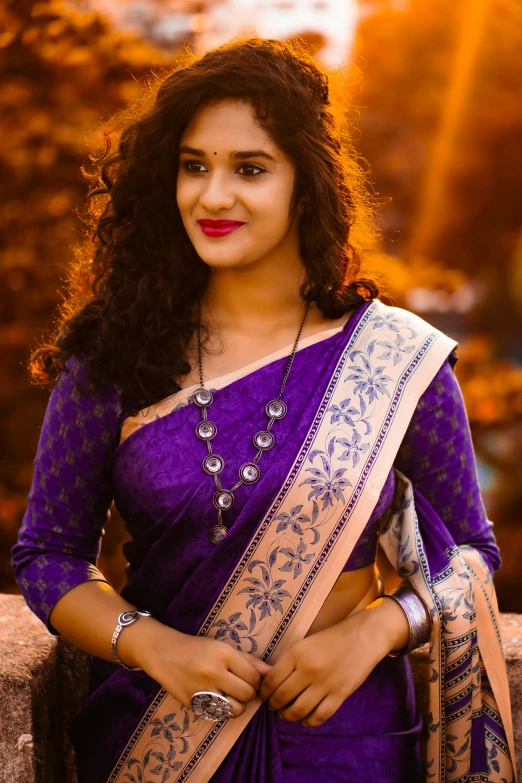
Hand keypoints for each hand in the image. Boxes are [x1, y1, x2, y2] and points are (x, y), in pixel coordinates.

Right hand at [139, 623, 272, 718]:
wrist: (163, 653)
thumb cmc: (196, 648)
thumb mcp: (222, 647)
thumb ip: (248, 660)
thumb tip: (270, 672)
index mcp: (224, 654)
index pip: (253, 677)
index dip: (255, 680)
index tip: (248, 679)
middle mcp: (214, 671)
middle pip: (247, 694)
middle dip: (248, 694)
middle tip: (240, 688)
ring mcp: (202, 689)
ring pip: (235, 709)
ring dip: (237, 706)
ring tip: (230, 697)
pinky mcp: (193, 703)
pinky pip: (217, 715)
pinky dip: (221, 711)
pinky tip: (216, 700)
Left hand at [257, 597, 408, 726]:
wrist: (363, 637)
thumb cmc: (332, 638)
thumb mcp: (306, 643)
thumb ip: (289, 660)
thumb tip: (269, 679)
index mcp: (297, 653)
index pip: (272, 679)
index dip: (264, 692)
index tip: (263, 695)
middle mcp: (308, 670)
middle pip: (282, 696)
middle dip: (274, 705)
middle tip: (273, 707)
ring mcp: (325, 684)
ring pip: (298, 710)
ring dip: (288, 716)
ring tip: (286, 714)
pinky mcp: (340, 695)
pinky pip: (319, 716)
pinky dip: (309, 721)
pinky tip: (306, 719)